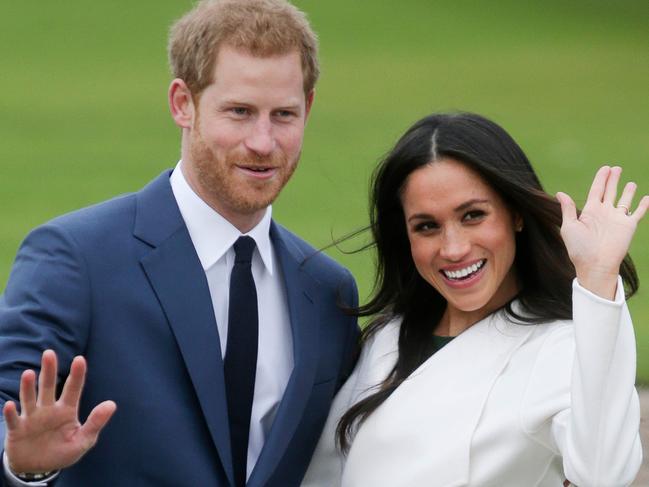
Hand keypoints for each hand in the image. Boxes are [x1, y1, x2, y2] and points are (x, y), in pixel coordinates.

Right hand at [2, 350, 115, 473]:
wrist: (39, 469)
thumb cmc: (63, 451)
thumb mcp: (83, 440)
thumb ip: (95, 422)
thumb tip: (112, 404)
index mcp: (66, 410)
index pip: (73, 389)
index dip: (77, 375)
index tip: (80, 359)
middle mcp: (48, 409)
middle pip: (48, 387)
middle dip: (49, 370)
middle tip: (49, 353)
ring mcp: (32, 418)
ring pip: (29, 399)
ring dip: (28, 387)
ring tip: (28, 373)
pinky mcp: (18, 430)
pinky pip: (14, 420)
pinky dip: (11, 413)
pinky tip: (10, 405)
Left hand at [556, 165, 647, 298]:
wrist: (595, 264)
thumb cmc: (579, 248)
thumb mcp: (570, 226)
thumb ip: (568, 209)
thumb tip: (560, 193)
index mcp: (590, 211)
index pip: (596, 190)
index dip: (601, 179)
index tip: (605, 168)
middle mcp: (604, 213)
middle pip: (610, 191)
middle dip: (613, 180)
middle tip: (616, 168)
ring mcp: (617, 219)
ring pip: (624, 200)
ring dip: (628, 192)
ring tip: (631, 183)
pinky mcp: (629, 226)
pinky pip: (638, 213)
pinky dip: (643, 205)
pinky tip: (646, 198)